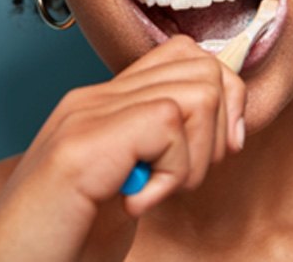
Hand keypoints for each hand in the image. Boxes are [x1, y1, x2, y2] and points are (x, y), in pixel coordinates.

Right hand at [0, 35, 246, 261]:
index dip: (223, 96)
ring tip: (157, 189)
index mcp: (108, 102)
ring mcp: (88, 114)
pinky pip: (169, 124)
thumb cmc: (69, 237)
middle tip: (184, 175)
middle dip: (218, 127)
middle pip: (203, 67)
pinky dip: (173, 174)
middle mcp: (97, 97)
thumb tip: (222, 126)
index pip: (186, 55)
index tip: (217, 149)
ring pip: (197, 93)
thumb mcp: (131, 181)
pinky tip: (137, 203)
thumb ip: (160, 145)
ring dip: (196, 156)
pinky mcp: (84, 144)